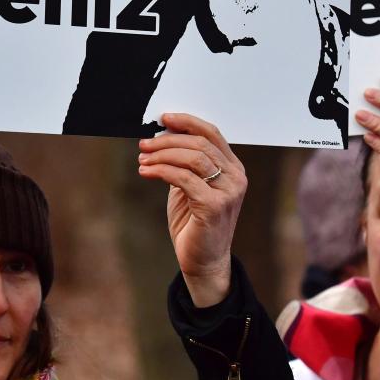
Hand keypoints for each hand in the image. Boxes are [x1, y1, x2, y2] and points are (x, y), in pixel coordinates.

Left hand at [138, 113, 246, 307]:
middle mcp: (236, 177)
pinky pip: (184, 178)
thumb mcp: (189, 186)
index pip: (212, 133)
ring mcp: (228, 192)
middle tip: (144, 144)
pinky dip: (162, 171)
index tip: (164, 118)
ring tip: (143, 159)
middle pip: (200, 143)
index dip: (187, 122)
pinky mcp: (214, 206)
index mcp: (233, 168)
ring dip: (162, 154)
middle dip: (167, 140)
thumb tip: (162, 136)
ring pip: (193, 158)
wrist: (203, 261)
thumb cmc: (194, 223)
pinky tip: (146, 172)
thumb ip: (183, 163)